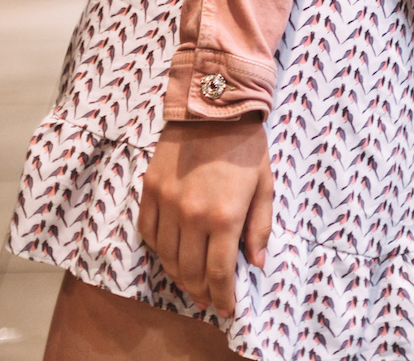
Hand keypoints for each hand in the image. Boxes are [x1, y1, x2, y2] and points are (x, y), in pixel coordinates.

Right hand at [139, 116, 273, 318]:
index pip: (219, 272)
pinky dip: (160, 250)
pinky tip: (172, 253)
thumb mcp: (265, 185)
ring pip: (167, 258)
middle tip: (210, 299)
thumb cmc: (246, 145)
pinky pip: (149, 234)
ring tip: (192, 282)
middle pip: (190, 271)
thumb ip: (259, 227)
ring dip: (180, 276)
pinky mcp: (149, 192)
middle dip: (201, 292)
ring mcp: (166, 205)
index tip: (227, 308)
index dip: (223, 297)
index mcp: (224, 216)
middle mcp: (191, 216)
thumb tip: (254, 263)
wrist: (212, 106)